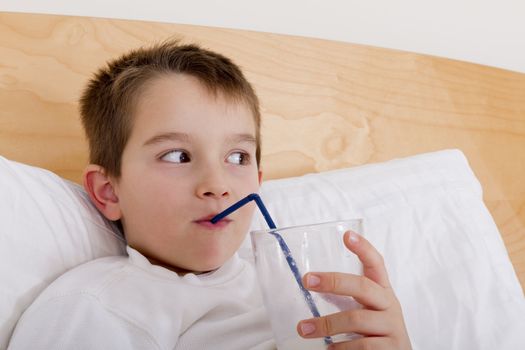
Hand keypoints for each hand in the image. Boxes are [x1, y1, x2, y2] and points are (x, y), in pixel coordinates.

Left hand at [296, 231, 411, 349]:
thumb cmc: (376, 334)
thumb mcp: (369, 311)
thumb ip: (350, 299)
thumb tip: (312, 286)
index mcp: (383, 293)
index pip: (377, 264)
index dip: (364, 249)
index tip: (347, 235)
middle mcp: (390, 306)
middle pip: (363, 286)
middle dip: (333, 281)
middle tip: (307, 280)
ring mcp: (392, 327)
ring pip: (356, 319)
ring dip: (326, 324)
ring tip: (304, 329)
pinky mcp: (391, 349)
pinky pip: (360, 346)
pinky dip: (340, 348)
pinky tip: (329, 349)